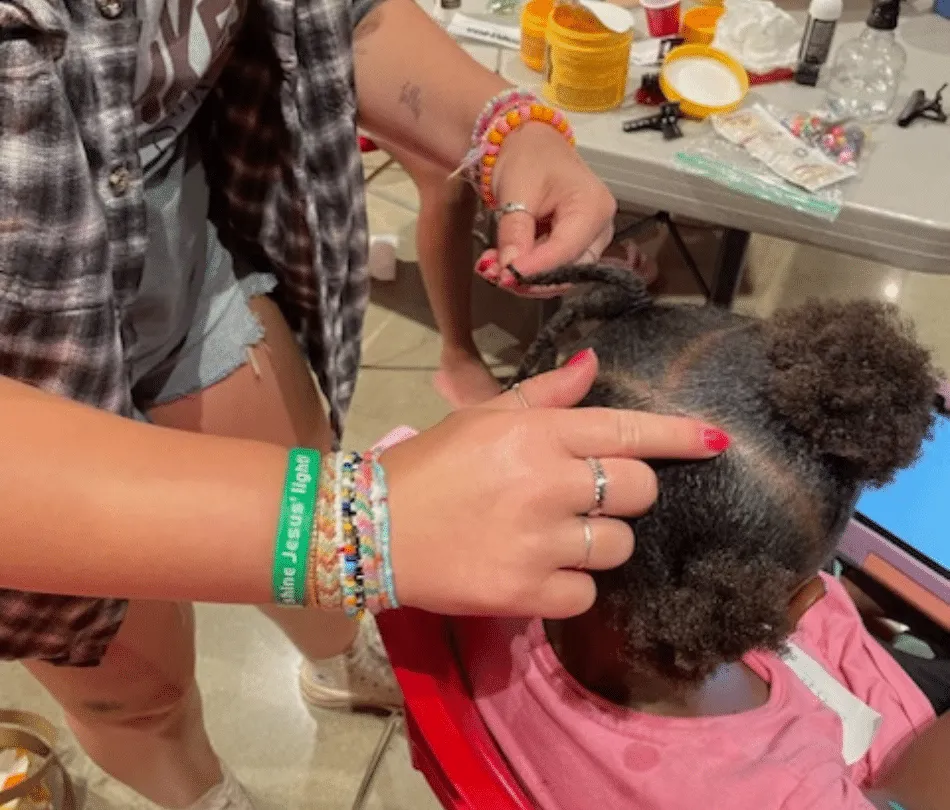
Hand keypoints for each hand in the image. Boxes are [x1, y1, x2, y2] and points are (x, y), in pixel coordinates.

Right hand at [381, 351, 728, 617]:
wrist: (370, 530)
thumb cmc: (429, 467)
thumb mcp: (481, 417)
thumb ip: (544, 396)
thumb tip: (592, 365)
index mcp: (535, 433)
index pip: (626, 430)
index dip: (678, 436)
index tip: (716, 442)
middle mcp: (545, 482)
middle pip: (637, 490)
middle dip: (627, 492)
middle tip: (588, 496)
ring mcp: (538, 541)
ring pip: (617, 545)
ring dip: (596, 542)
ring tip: (552, 538)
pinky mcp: (525, 593)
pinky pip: (586, 594)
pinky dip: (570, 586)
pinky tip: (537, 573)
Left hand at [475, 122, 616, 297]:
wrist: (531, 146)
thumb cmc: (529, 158)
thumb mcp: (516, 191)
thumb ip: (515, 232)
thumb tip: (510, 269)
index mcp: (593, 206)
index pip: (566, 250)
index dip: (535, 269)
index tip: (504, 276)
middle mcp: (600, 228)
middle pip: (568, 269)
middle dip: (530, 279)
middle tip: (493, 274)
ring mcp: (591, 240)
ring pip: (560, 275)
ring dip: (526, 279)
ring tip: (492, 268)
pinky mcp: (576, 247)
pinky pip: (554, 269)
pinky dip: (528, 272)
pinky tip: (504, 264)